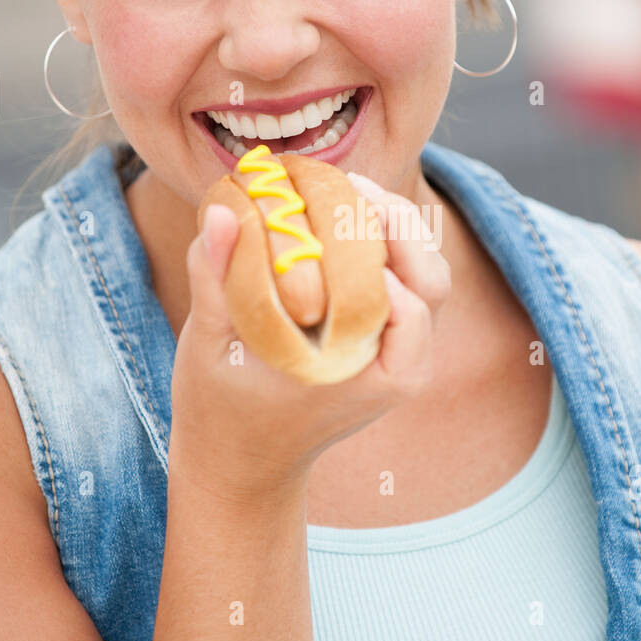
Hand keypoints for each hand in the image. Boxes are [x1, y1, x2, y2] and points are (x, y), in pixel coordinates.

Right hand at [168, 172, 450, 505]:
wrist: (244, 457)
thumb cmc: (222, 403)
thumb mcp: (210, 344)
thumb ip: (216, 278)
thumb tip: (223, 211)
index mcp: (369, 379)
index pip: (407, 304)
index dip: (380, 254)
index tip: (336, 216)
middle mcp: (400, 367)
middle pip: (431, 279)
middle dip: (397, 224)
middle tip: (348, 184)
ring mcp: (402, 354)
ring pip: (429, 274)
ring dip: (397, 228)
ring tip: (348, 189)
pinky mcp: (392, 340)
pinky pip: (411, 281)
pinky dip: (388, 245)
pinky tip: (345, 214)